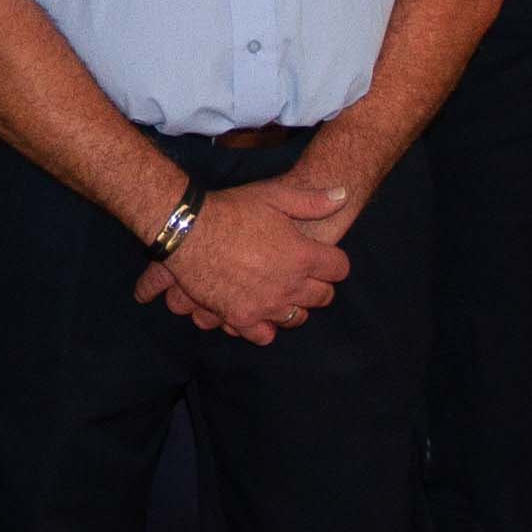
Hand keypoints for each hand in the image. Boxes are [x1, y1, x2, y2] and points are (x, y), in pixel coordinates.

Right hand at [139, 174, 352, 342]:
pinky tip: (260, 313)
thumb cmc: (232, 210)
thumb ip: (311, 201)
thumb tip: (343, 197)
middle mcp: (290, 285)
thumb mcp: (274, 196)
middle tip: (305, 275)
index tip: (325, 258)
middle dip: (319, 285)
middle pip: (323, 296)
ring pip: (296, 318)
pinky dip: (265, 327)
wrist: (188, 230)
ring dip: (295, 306)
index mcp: (302, 255)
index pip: (339, 268)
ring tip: (283, 294)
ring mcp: (266, 305)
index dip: (334, 262)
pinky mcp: (241, 317)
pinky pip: (264, 335)